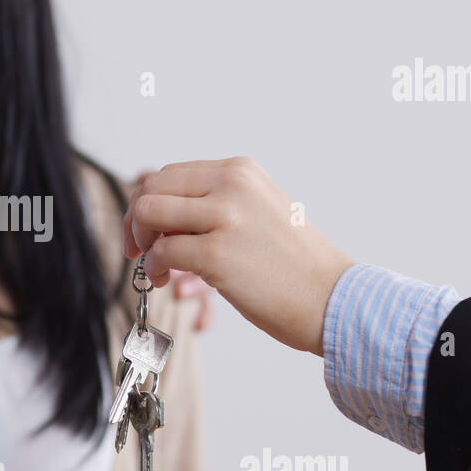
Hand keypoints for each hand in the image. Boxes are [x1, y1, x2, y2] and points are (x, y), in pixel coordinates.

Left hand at [122, 156, 354, 355]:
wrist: (334, 299)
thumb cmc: (294, 266)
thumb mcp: (257, 212)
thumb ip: (214, 204)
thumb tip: (161, 217)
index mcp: (241, 171)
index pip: (170, 174)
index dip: (149, 203)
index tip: (147, 231)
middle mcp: (232, 184)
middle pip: (153, 187)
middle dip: (136, 220)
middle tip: (139, 250)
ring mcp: (225, 216)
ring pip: (149, 212)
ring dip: (142, 241)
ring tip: (157, 268)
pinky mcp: (217, 253)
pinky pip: (162, 251)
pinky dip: (154, 267)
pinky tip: (168, 280)